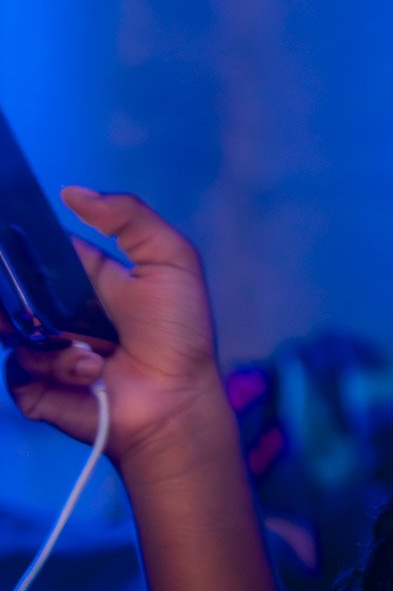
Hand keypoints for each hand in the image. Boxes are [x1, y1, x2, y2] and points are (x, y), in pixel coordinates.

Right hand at [1, 188, 227, 472]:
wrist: (175, 399)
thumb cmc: (177, 331)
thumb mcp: (171, 260)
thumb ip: (129, 217)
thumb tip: (70, 191)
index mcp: (84, 282)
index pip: (38, 255)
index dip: (18, 245)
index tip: (6, 238)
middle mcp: (59, 314)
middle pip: (11, 291)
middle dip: (9, 286)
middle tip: (23, 293)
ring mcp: (44, 351)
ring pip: (8, 325)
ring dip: (43, 331)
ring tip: (78, 341)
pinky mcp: (36, 388)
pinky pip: (16, 368)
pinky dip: (51, 367)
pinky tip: (90, 371)